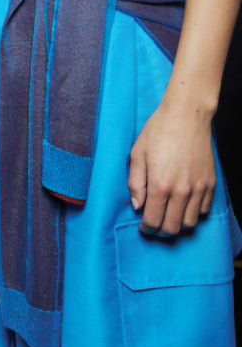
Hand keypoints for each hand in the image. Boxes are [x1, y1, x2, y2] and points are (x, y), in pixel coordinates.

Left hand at [127, 99, 215, 235]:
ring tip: (169, 216)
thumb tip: (137, 205)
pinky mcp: (210, 182)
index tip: (143, 227)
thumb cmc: (158, 131)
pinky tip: (183, 205)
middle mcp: (182, 190)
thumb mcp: (137, 154)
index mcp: (160, 185)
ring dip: (178, 224)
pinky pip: (204, 209)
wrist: (187, 115)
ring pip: (190, 222)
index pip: (153, 220)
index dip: (146, 228)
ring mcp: (199, 187)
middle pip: (173, 227)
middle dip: (161, 231)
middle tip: (154, 225)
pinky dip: (193, 213)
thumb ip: (135, 183)